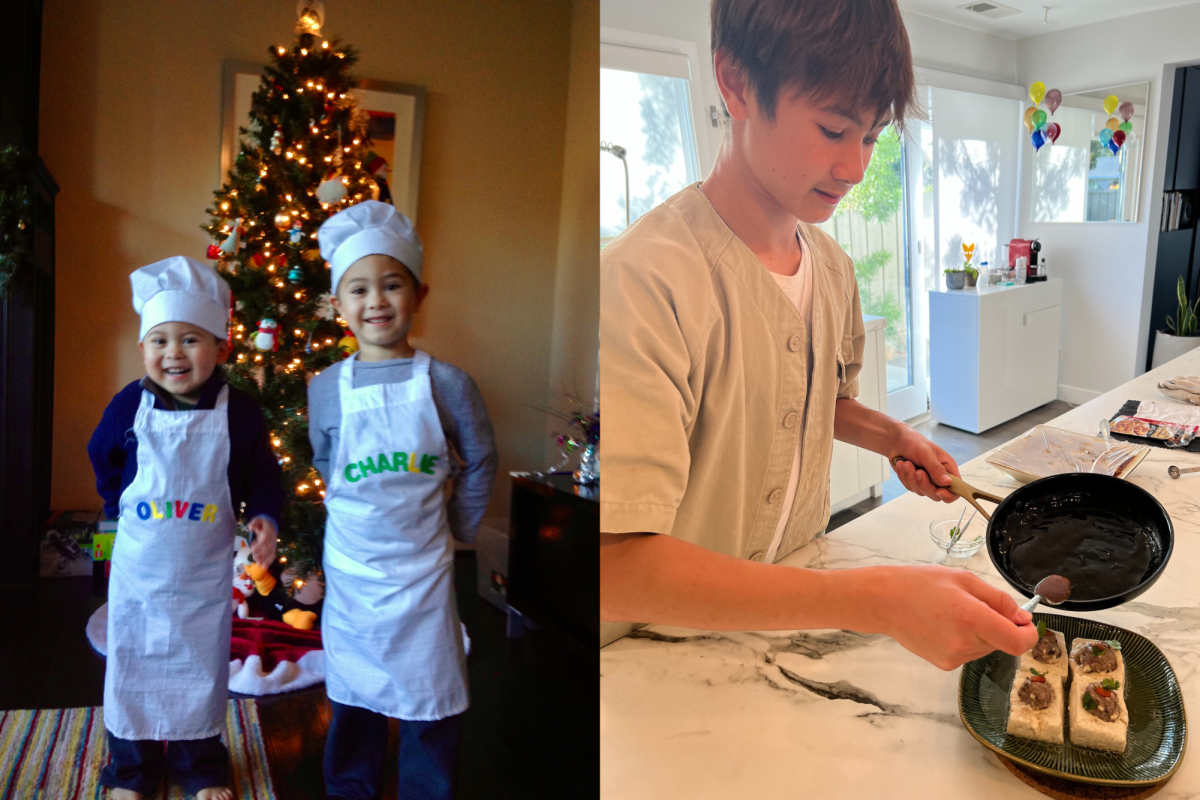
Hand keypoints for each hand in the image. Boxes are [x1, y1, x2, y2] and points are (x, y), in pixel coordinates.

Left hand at [247, 517, 276, 567]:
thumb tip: (250, 528)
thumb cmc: (262, 524)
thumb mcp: (258, 520)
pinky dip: (269, 562)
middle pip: (268, 548)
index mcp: (268, 533)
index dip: (259, 545)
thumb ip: (254, 523)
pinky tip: (264, 567)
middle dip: (261, 554)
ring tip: (258, 565)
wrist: (271, 525)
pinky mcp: (272, 549)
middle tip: (254, 558)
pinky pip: (272, 556)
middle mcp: (272, 540)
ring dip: (265, 560)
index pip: (264, 540)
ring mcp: (273, 545)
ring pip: (270, 553)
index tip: (252, 549)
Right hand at [869, 565, 1038, 670]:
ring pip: (985, 648)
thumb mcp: (963, 579)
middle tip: (974, 605)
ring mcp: (954, 658)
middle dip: (998, 626)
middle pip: (1001, 642)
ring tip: (953, 615)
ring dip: (981, 633)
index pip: (1017, 642)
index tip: (1024, 623)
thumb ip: (998, 599)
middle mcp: (965, 643)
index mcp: (972, 618)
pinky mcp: (945, 665)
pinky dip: (966, 641)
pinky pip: (969, 654)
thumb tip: (1022, 618)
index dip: (1029, 634)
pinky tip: (944, 627)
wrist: (884, 602)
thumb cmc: (922, 583)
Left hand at [889, 428, 960, 502]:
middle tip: (918, 472)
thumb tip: (948, 483)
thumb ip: (936, 468)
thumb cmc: (915, 441)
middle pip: (936, 495)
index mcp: (948, 468)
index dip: (949, 494)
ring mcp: (926, 481)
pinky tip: (902, 465)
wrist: (897, 440)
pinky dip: (904, 477)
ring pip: (921, 491)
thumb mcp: (926, 452)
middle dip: (924, 485)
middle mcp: (938, 477)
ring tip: (907, 463)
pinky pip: (909, 487)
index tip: (938, 491)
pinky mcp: (914, 482)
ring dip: (911, 478)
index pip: (956, 489)